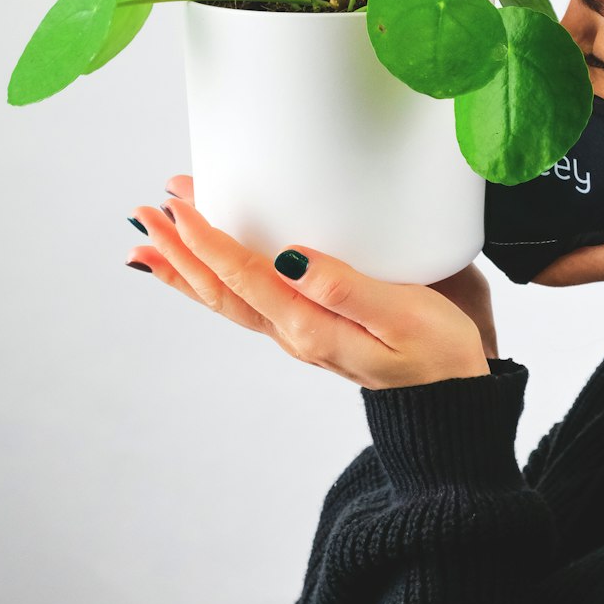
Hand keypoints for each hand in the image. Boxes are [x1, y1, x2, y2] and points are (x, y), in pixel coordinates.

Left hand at [124, 174, 490, 388]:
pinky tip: (201, 270)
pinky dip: (213, 284)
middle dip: (181, 249)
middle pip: (221, 289)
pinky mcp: (310, 327)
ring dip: (188, 266)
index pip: (246, 278)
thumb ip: (348, 288)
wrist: (456, 397)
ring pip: (227, 298)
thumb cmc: (440, 353)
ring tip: (151, 238)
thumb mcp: (405, 317)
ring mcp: (298, 332)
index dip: (209, 241)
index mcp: (313, 328)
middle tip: (147, 210)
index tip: (181, 206)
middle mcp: (295, 332)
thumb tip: (292, 259)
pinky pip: (247, 303)